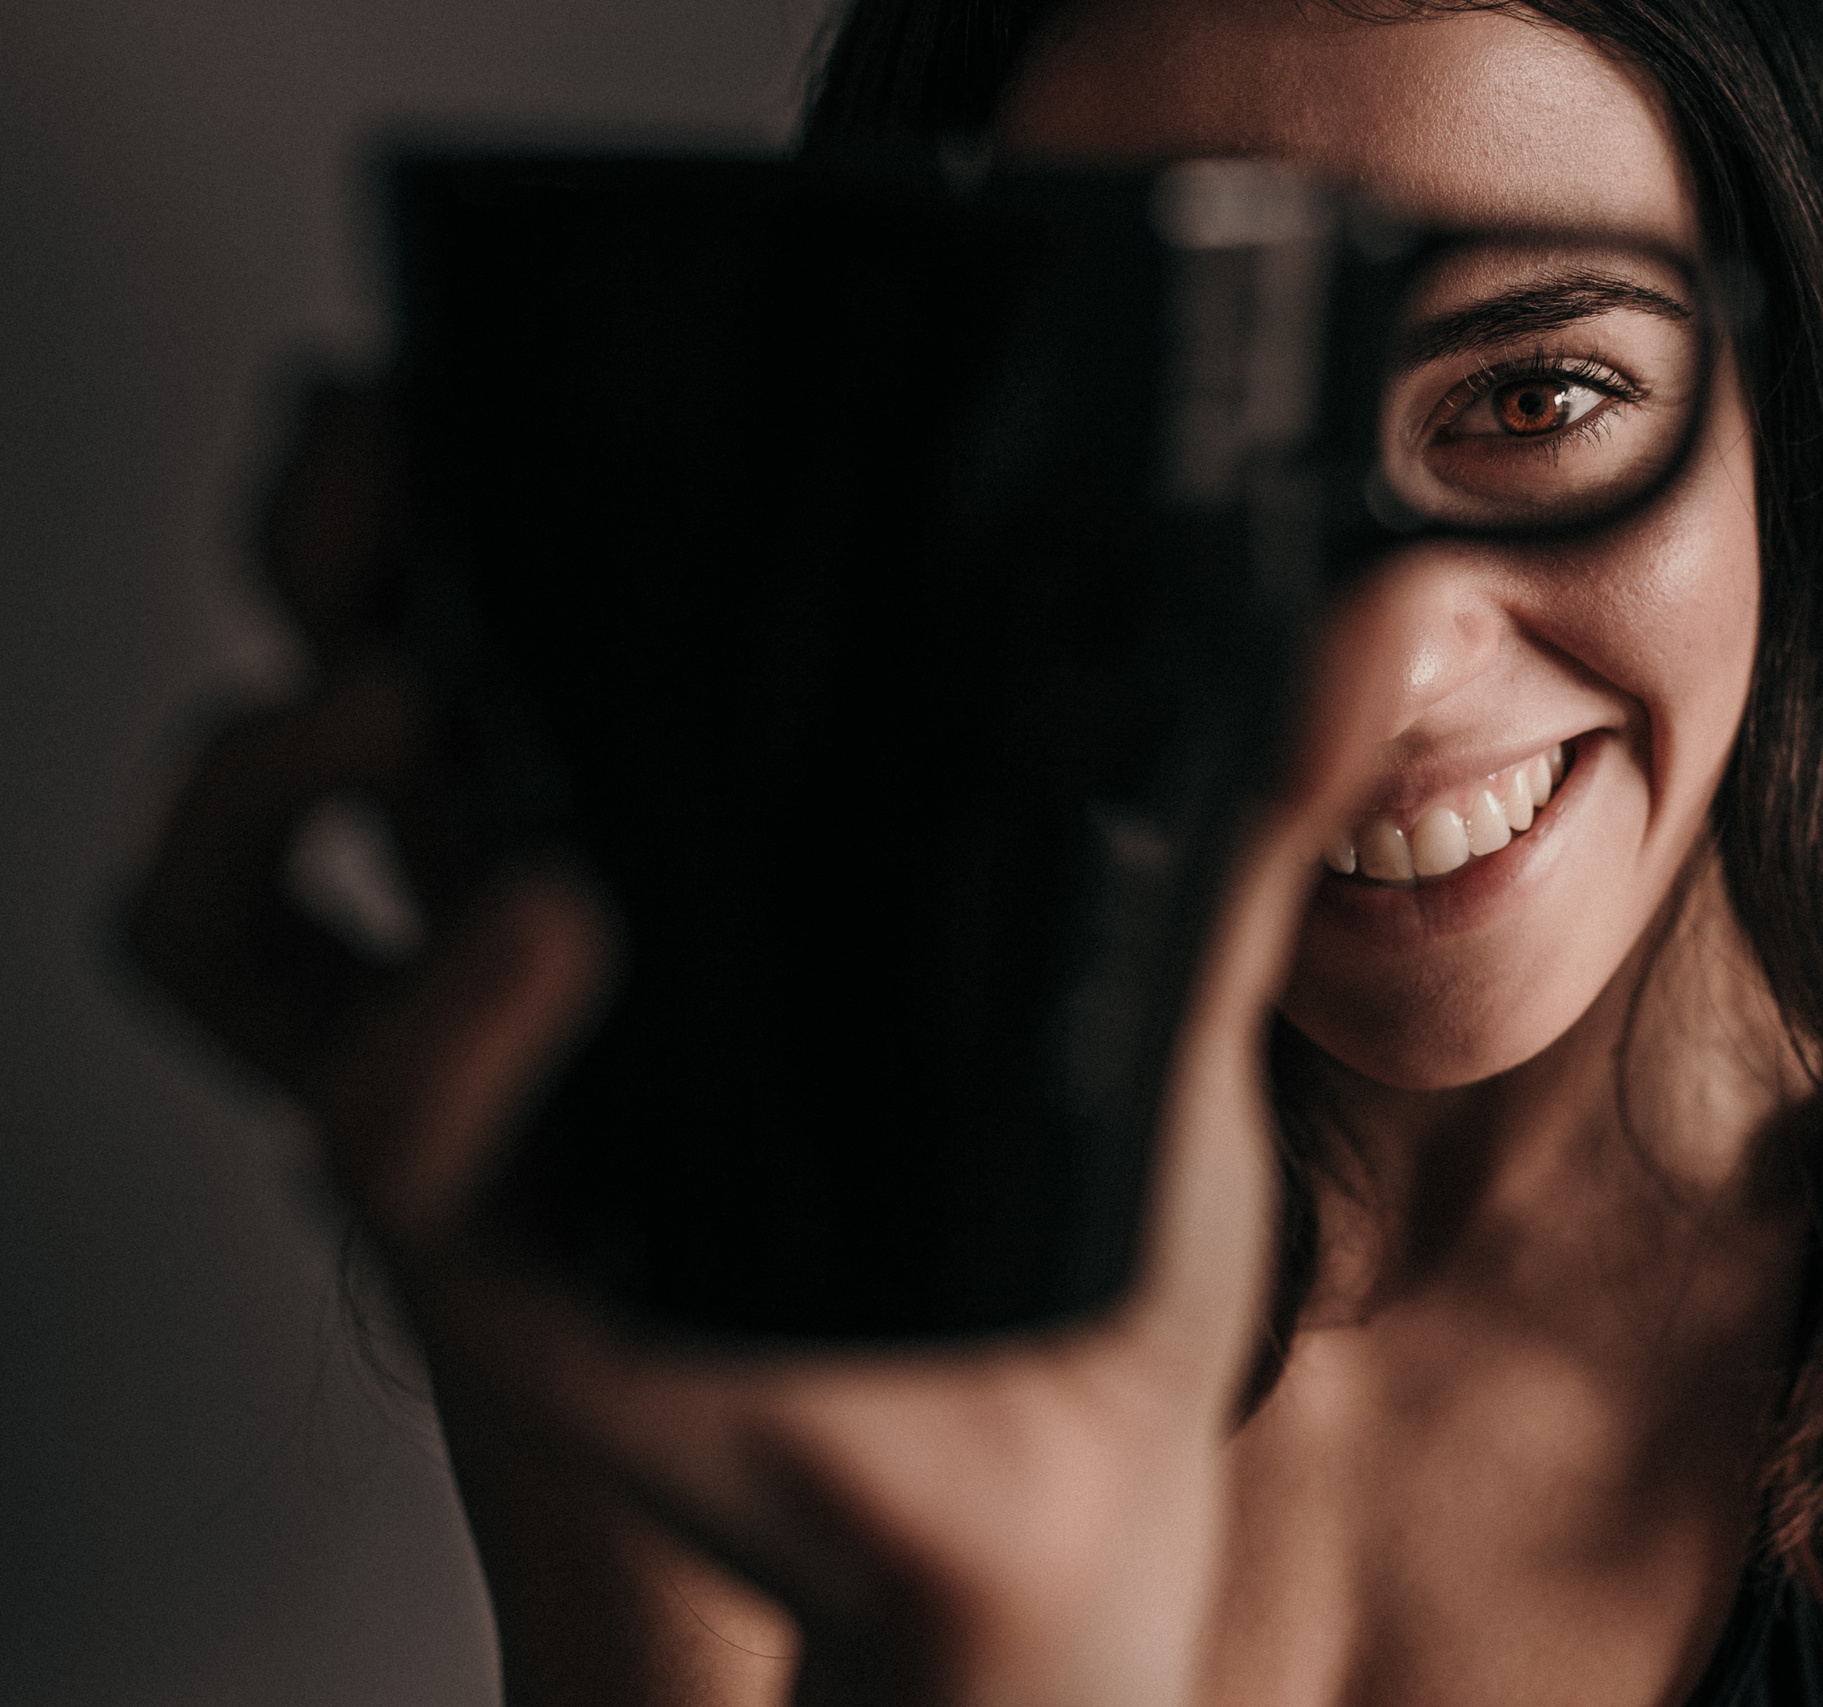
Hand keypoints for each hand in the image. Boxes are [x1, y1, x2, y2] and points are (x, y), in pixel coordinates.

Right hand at [125, 374, 1407, 1704]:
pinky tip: (549, 929)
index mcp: (713, 868)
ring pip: (288, 907)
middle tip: (403, 479)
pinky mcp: (505, 1260)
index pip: (533, 643)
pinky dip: (449, 1024)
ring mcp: (519, 1101)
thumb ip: (1249, 817)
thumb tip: (1385, 608)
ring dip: (314, 776)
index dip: (460, 501)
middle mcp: (575, 959)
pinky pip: (398, 1119)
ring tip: (416, 691)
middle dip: (348, 581)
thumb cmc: (1101, 1247)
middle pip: (373, 725)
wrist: (1067, 1488)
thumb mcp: (1174, 1003)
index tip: (509, 387)